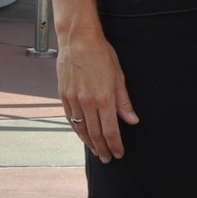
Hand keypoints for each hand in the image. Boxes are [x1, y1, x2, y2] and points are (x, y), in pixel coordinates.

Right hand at [57, 28, 138, 162]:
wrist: (78, 39)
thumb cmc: (101, 54)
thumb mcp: (118, 76)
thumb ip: (124, 102)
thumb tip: (132, 120)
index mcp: (104, 98)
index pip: (111, 131)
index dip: (115, 145)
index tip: (119, 154)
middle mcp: (87, 102)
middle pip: (95, 134)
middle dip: (103, 149)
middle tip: (107, 159)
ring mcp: (74, 99)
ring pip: (81, 129)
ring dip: (89, 143)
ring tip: (96, 152)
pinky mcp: (64, 94)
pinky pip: (70, 118)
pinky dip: (77, 130)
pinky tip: (82, 135)